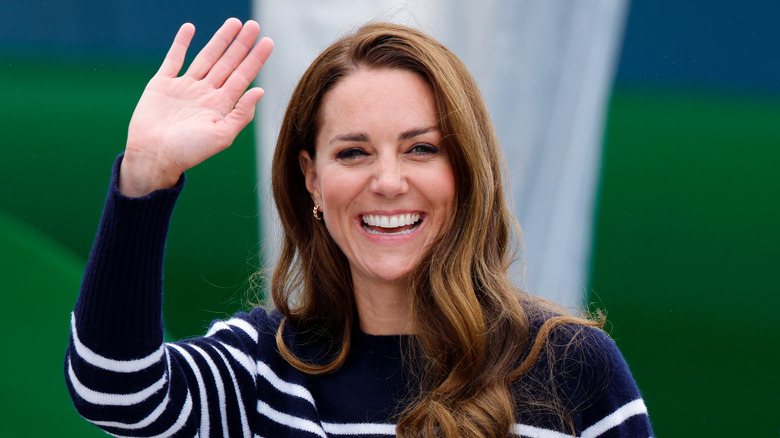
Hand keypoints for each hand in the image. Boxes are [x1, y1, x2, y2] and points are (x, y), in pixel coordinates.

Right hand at [120, 18, 273, 196]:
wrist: (153, 156)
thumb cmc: (188, 152)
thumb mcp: (222, 136)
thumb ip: (241, 114)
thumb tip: (260, 91)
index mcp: (221, 106)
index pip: (243, 77)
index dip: (255, 59)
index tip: (268, 42)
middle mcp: (205, 94)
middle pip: (228, 63)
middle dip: (241, 45)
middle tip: (254, 25)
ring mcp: (184, 87)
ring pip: (206, 57)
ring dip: (220, 40)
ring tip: (234, 22)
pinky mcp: (162, 84)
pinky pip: (174, 59)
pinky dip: (181, 43)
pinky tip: (190, 28)